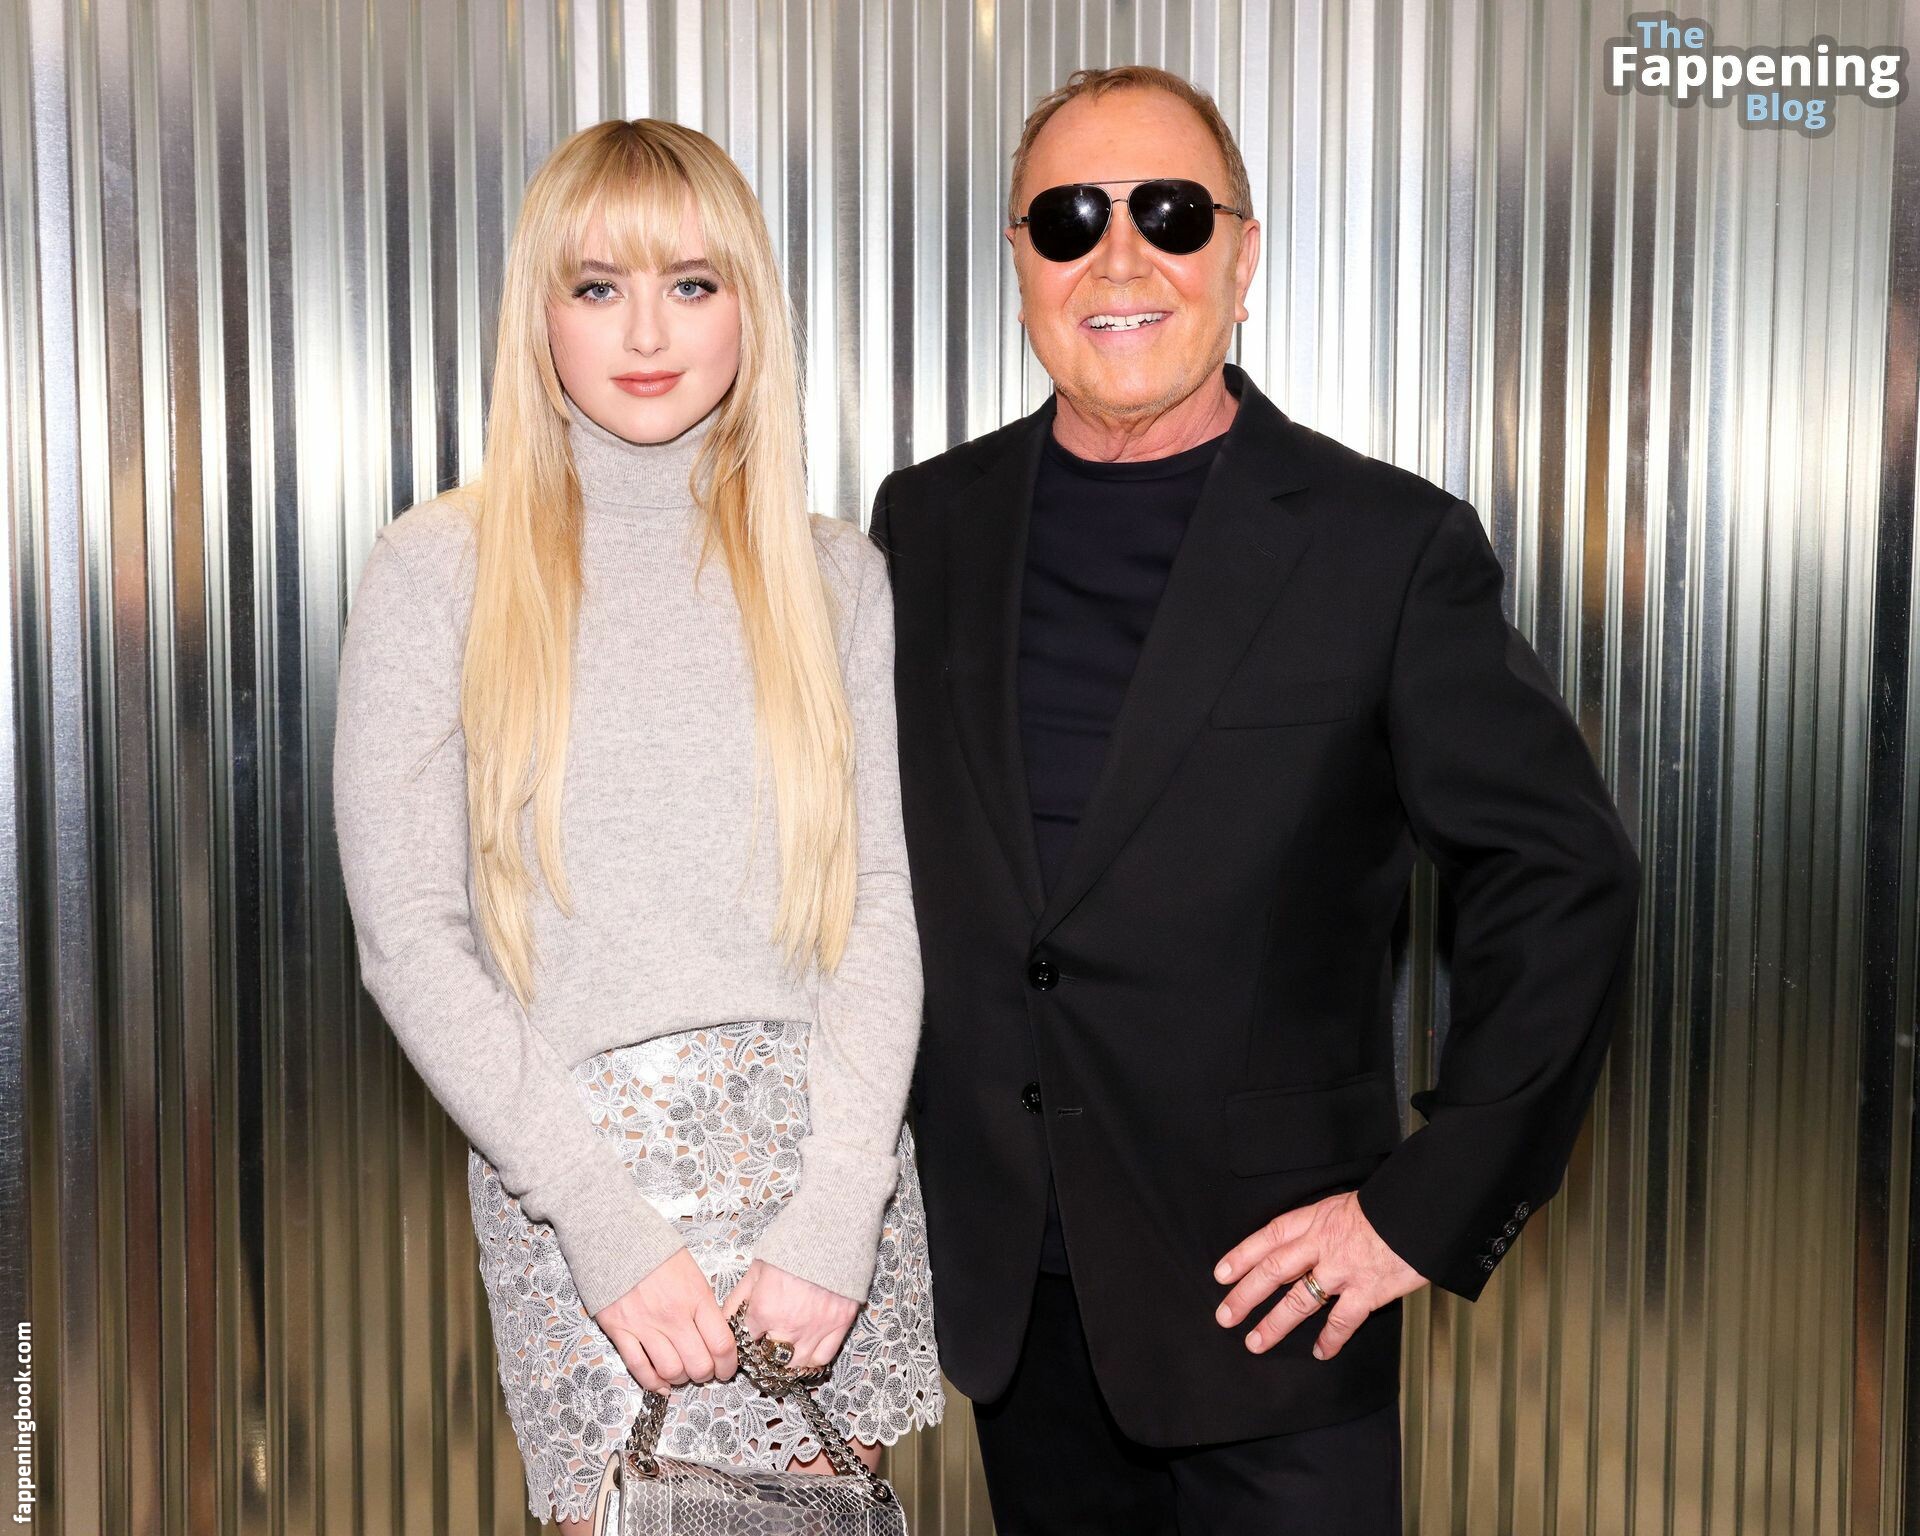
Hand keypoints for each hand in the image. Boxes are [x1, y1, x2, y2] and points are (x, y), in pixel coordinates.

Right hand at [593, 1248, 738, 1393]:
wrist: (615, 1236)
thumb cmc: (655, 1250)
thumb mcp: (691, 1270)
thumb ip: (703, 1302)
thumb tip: (714, 1331)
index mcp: (696, 1296)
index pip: (721, 1343)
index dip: (728, 1365)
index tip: (727, 1370)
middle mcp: (673, 1315)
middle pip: (698, 1364)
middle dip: (706, 1375)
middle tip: (705, 1371)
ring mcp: (645, 1325)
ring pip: (671, 1371)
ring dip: (680, 1378)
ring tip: (682, 1373)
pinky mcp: (620, 1331)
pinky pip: (639, 1368)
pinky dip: (653, 1383)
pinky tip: (661, 1384)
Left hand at [723, 1258, 860, 1371]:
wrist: (830, 1232)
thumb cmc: (793, 1247)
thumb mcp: (756, 1270)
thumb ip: (738, 1298)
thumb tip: (726, 1319)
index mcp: (764, 1311)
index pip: (746, 1342)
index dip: (746, 1341)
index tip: (749, 1338)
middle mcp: (788, 1327)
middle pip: (769, 1360)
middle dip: (763, 1357)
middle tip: (764, 1349)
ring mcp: (815, 1330)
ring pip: (795, 1366)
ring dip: (786, 1364)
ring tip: (782, 1356)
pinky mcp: (838, 1326)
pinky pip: (822, 1359)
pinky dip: (811, 1362)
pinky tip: (804, 1356)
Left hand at [1212, 1191, 1425, 1359]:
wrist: (1423, 1209)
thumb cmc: (1390, 1204)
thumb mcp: (1347, 1203)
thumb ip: (1324, 1225)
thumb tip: (1308, 1244)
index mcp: (1315, 1219)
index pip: (1269, 1237)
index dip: (1242, 1255)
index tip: (1221, 1274)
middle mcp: (1322, 1245)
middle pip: (1273, 1271)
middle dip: (1245, 1295)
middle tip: (1225, 1316)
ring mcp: (1343, 1270)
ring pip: (1299, 1301)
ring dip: (1274, 1324)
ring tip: (1255, 1342)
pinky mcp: (1367, 1291)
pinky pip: (1342, 1321)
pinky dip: (1330, 1339)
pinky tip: (1319, 1352)